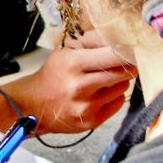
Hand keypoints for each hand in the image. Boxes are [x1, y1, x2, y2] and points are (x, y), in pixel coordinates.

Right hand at [11, 29, 134, 133]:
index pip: (114, 55)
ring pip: (123, 87)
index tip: (128, 50)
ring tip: (104, 80)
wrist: (33, 105)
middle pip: (123, 72)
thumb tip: (120, 41)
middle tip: (123, 63)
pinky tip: (100, 93)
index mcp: (73, 64)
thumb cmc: (52, 75)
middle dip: (126, 65)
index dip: (125, 51)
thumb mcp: (65, 52)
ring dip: (118, 81)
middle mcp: (81, 87)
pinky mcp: (92, 122)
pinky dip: (114, 96)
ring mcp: (87, 107)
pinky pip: (118, 102)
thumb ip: (92, 44)